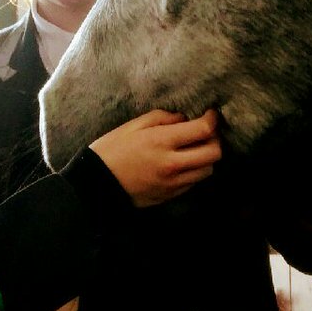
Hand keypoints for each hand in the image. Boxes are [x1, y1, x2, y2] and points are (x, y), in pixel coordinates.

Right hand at [90, 109, 221, 206]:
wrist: (96, 184)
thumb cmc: (111, 150)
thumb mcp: (133, 125)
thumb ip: (162, 118)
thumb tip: (184, 118)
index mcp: (161, 142)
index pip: (203, 130)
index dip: (212, 120)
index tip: (210, 115)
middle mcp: (172, 164)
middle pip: (214, 153)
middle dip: (215, 140)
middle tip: (206, 133)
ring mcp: (173, 183)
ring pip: (208, 170)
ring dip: (206, 158)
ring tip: (194, 149)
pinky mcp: (170, 195)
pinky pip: (193, 182)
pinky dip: (194, 171)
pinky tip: (182, 163)